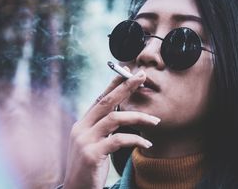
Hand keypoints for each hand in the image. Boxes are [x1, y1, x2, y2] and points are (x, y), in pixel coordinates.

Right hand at [63, 70, 160, 188]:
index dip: (114, 84)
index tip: (128, 72)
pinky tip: (147, 144)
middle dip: (125, 87)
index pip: (100, 98)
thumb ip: (103, 127)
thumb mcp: (92, 142)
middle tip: (142, 76)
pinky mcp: (91, 154)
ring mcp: (84, 140)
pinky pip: (118, 140)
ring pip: (114, 118)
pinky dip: (135, 140)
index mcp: (82, 123)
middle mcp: (81, 128)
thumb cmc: (88, 165)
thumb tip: (121, 113)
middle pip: (106, 101)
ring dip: (138, 117)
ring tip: (155, 122)